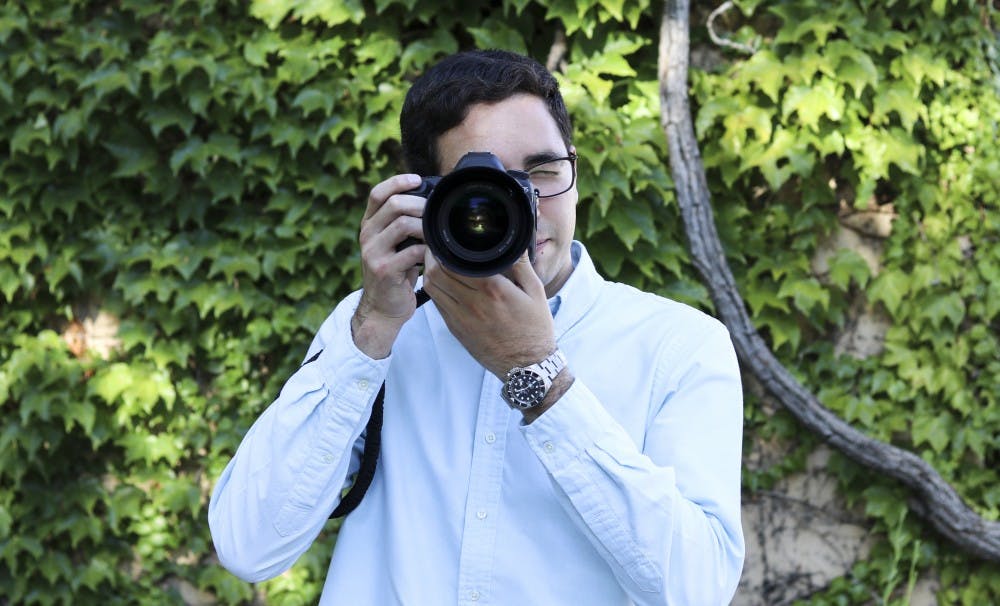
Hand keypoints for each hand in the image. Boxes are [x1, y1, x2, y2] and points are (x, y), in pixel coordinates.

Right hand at [352, 174, 427, 357]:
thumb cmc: (396, 274)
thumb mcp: (394, 245)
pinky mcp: (384, 269)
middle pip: (393, 204)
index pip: (377, 193)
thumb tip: (430, 202)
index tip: (417, 179)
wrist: (383, 309)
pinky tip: (434, 254)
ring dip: (425, 226)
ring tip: (437, 232)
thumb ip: (402, 224)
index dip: (397, 182)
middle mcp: (367, 235)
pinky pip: (411, 251)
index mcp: (369, 225)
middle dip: (420, 204)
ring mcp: (373, 252)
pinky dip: (427, 250)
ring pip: (402, 224)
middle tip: (436, 212)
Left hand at [422, 250, 555, 378]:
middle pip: (437, 273)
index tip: (447, 237)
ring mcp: (461, 318)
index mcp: (493, 290)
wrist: (527, 366)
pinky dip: (436, 289)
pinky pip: (437, 303)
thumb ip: (522, 264)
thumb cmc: (535, 328)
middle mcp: (473, 303)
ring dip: (430, 272)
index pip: (456, 262)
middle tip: (438, 245)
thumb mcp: (536, 292)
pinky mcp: (456, 329)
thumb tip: (515, 239)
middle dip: (433, 255)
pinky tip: (443, 282)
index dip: (446, 247)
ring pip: (432, 288)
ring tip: (437, 261)